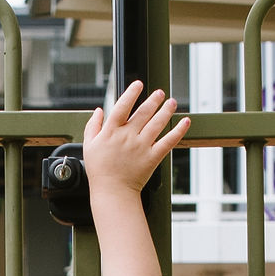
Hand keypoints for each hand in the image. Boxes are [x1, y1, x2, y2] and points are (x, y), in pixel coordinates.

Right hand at [79, 80, 187, 195]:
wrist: (112, 192)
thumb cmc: (99, 170)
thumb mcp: (89, 145)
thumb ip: (92, 126)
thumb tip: (99, 110)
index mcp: (111, 132)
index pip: (122, 107)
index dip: (131, 93)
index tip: (138, 84)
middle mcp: (128, 136)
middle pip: (143, 113)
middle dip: (154, 100)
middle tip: (160, 92)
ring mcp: (141, 146)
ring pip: (157, 123)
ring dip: (166, 110)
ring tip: (172, 102)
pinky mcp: (152, 157)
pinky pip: (168, 141)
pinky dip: (178, 131)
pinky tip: (185, 122)